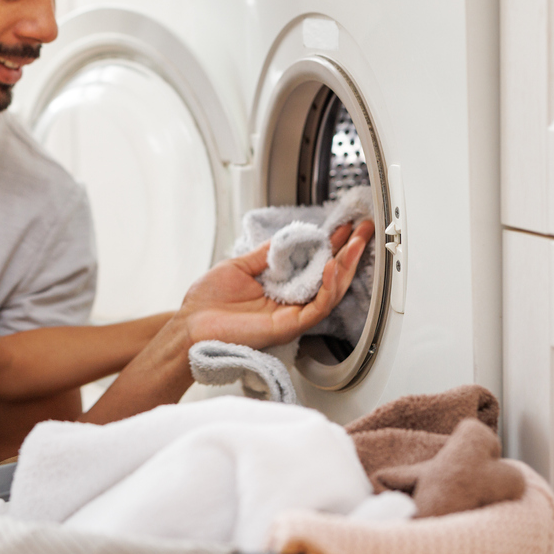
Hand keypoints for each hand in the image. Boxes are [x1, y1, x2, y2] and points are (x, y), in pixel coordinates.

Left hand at [179, 219, 374, 350]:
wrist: (189, 325)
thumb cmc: (207, 302)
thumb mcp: (239, 266)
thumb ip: (266, 254)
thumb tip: (288, 238)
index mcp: (279, 287)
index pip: (313, 264)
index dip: (330, 245)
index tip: (344, 226)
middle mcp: (289, 302)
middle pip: (328, 277)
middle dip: (349, 253)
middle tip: (364, 231)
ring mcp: (290, 315)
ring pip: (329, 292)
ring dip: (345, 266)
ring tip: (354, 245)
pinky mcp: (288, 326)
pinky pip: (316, 307)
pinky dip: (327, 287)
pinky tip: (332, 267)